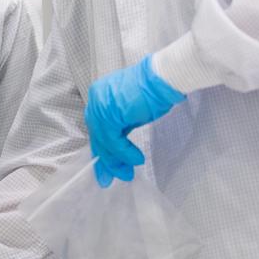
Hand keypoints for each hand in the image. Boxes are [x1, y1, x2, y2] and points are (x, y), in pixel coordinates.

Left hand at [85, 55, 185, 187]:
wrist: (162, 79)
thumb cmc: (153, 93)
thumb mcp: (131, 113)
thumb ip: (121, 126)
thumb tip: (117, 148)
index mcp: (99, 95)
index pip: (97, 127)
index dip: (102, 148)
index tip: (106, 168)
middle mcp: (96, 99)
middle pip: (97, 135)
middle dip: (105, 159)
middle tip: (109, 178)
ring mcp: (101, 105)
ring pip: (104, 140)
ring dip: (115, 160)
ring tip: (126, 173)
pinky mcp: (110, 114)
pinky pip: (113, 140)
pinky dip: (124, 153)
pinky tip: (136, 160)